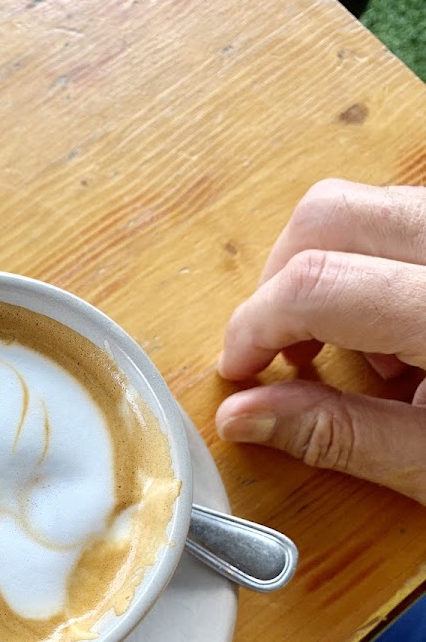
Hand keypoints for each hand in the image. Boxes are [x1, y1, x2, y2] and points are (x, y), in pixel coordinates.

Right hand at [216, 179, 425, 502]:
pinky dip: (372, 263)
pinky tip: (399, 330)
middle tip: (280, 352)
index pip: (315, 285)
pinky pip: (401, 215)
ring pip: (364, 205)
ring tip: (357, 352)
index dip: (254, 327)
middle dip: (279, 283)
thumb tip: (243, 417)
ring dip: (328, 270)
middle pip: (326, 214)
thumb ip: (339, 436)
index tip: (239, 371)